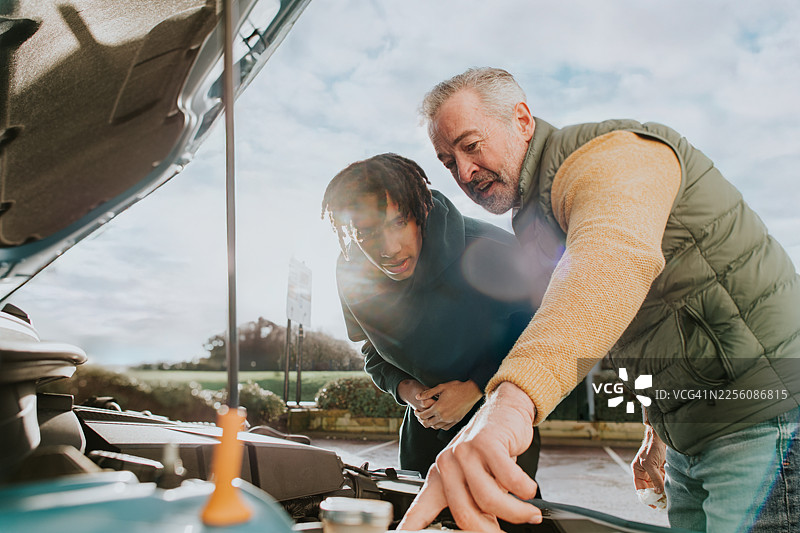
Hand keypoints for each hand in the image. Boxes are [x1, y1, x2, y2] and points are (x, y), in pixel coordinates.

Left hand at [398, 382, 540, 531]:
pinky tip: (529, 490)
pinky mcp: (486, 443)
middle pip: (464, 513)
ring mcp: (465, 452)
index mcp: (440, 477)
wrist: (505, 411)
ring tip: (529, 514)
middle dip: (489, 530)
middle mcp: (447, 464)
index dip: (411, 526)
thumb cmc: (491, 450)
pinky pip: (509, 479)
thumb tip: (486, 531)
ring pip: (489, 499)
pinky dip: (524, 490)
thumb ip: (475, 504)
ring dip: (515, 512)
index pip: (421, 509)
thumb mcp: (477, 478)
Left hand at [414, 380, 482, 430]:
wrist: (471, 392)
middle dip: (421, 420)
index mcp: (438, 408)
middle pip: (428, 423)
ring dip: (430, 424)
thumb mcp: (441, 387)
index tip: (416, 411)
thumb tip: (417, 396)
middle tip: (420, 416)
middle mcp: (443, 416)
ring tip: (428, 418)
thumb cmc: (456, 388)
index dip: (417, 414)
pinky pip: (445, 428)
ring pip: (436, 427)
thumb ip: (428, 393)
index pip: (423, 415)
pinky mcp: (456, 421)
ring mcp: (450, 420)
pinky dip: (439, 426)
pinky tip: (438, 421)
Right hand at [631, 423, 665, 502]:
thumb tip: (658, 492)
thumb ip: (654, 478)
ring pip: (658, 486)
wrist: (662, 437)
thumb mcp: (650, 464)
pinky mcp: (663, 469)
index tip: (653, 505)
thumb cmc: (652, 447)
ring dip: (663, 492)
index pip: (640, 488)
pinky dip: (668, 487)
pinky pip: (665, 481)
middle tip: (663, 505)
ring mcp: (655, 471)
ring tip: (668, 500)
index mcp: (638, 470)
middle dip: (655, 496)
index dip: (645, 497)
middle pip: (650, 488)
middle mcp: (646, 472)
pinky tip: (672, 492)